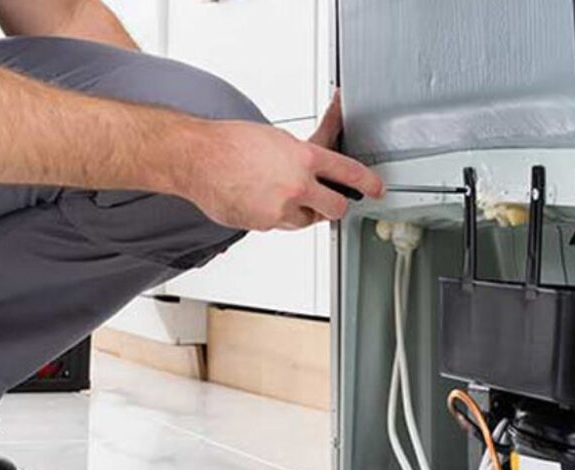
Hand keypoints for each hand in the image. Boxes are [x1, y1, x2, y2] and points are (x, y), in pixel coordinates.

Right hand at [177, 92, 380, 230]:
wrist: (197, 158)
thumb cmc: (231, 143)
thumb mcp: (278, 139)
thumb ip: (303, 155)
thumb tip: (320, 162)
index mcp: (304, 158)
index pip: (348, 173)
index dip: (368, 183)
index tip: (376, 189)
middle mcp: (297, 186)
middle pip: (335, 208)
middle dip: (334, 205)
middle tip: (328, 199)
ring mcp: (280, 209)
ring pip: (306, 220)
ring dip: (301, 211)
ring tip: (278, 191)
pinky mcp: (264, 224)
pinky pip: (280, 224)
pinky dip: (275, 215)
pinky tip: (259, 198)